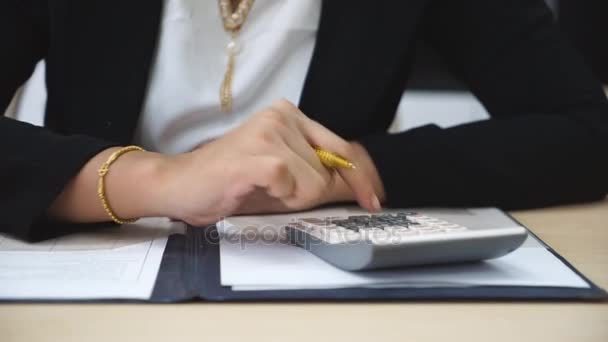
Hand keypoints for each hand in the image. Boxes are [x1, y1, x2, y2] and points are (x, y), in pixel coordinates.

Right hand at [154, 100, 381, 225]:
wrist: (180, 185)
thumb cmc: (229, 181)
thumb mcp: (282, 174)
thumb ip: (317, 173)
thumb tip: (357, 186)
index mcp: (290, 115)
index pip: (341, 148)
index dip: (359, 178)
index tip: (373, 200)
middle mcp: (282, 116)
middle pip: (327, 173)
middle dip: (306, 194)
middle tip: (271, 190)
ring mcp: (271, 133)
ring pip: (313, 184)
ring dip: (289, 198)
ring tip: (259, 188)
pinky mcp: (261, 156)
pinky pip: (292, 188)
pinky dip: (277, 198)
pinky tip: (252, 188)